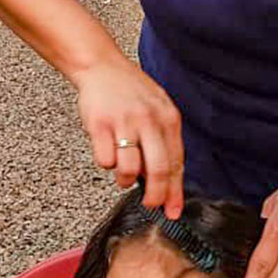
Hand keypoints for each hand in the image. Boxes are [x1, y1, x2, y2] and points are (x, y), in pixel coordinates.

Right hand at [73, 58, 184, 217]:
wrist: (101, 66)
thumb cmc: (129, 91)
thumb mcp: (157, 110)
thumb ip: (163, 141)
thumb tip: (166, 181)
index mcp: (168, 118)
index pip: (177, 163)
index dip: (175, 192)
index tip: (173, 211)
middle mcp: (149, 120)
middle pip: (158, 170)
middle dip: (155, 196)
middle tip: (150, 204)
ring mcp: (124, 122)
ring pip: (129, 169)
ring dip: (125, 180)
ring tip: (123, 174)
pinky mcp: (100, 125)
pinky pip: (105, 160)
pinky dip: (106, 163)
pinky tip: (107, 152)